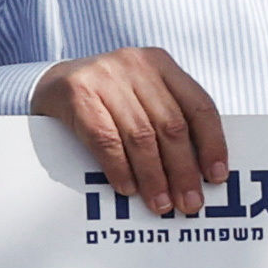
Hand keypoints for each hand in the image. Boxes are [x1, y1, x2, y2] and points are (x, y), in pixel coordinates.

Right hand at [31, 46, 229, 216]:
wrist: (51, 83)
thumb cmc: (108, 99)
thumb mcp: (142, 96)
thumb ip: (169, 120)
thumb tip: (200, 174)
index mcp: (161, 63)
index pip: (199, 106)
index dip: (212, 144)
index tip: (216, 177)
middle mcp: (135, 64)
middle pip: (171, 126)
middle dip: (183, 171)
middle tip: (190, 203)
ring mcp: (104, 76)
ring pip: (140, 136)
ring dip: (153, 177)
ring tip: (161, 204)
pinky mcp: (77, 93)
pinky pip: (106, 139)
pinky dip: (120, 168)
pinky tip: (128, 188)